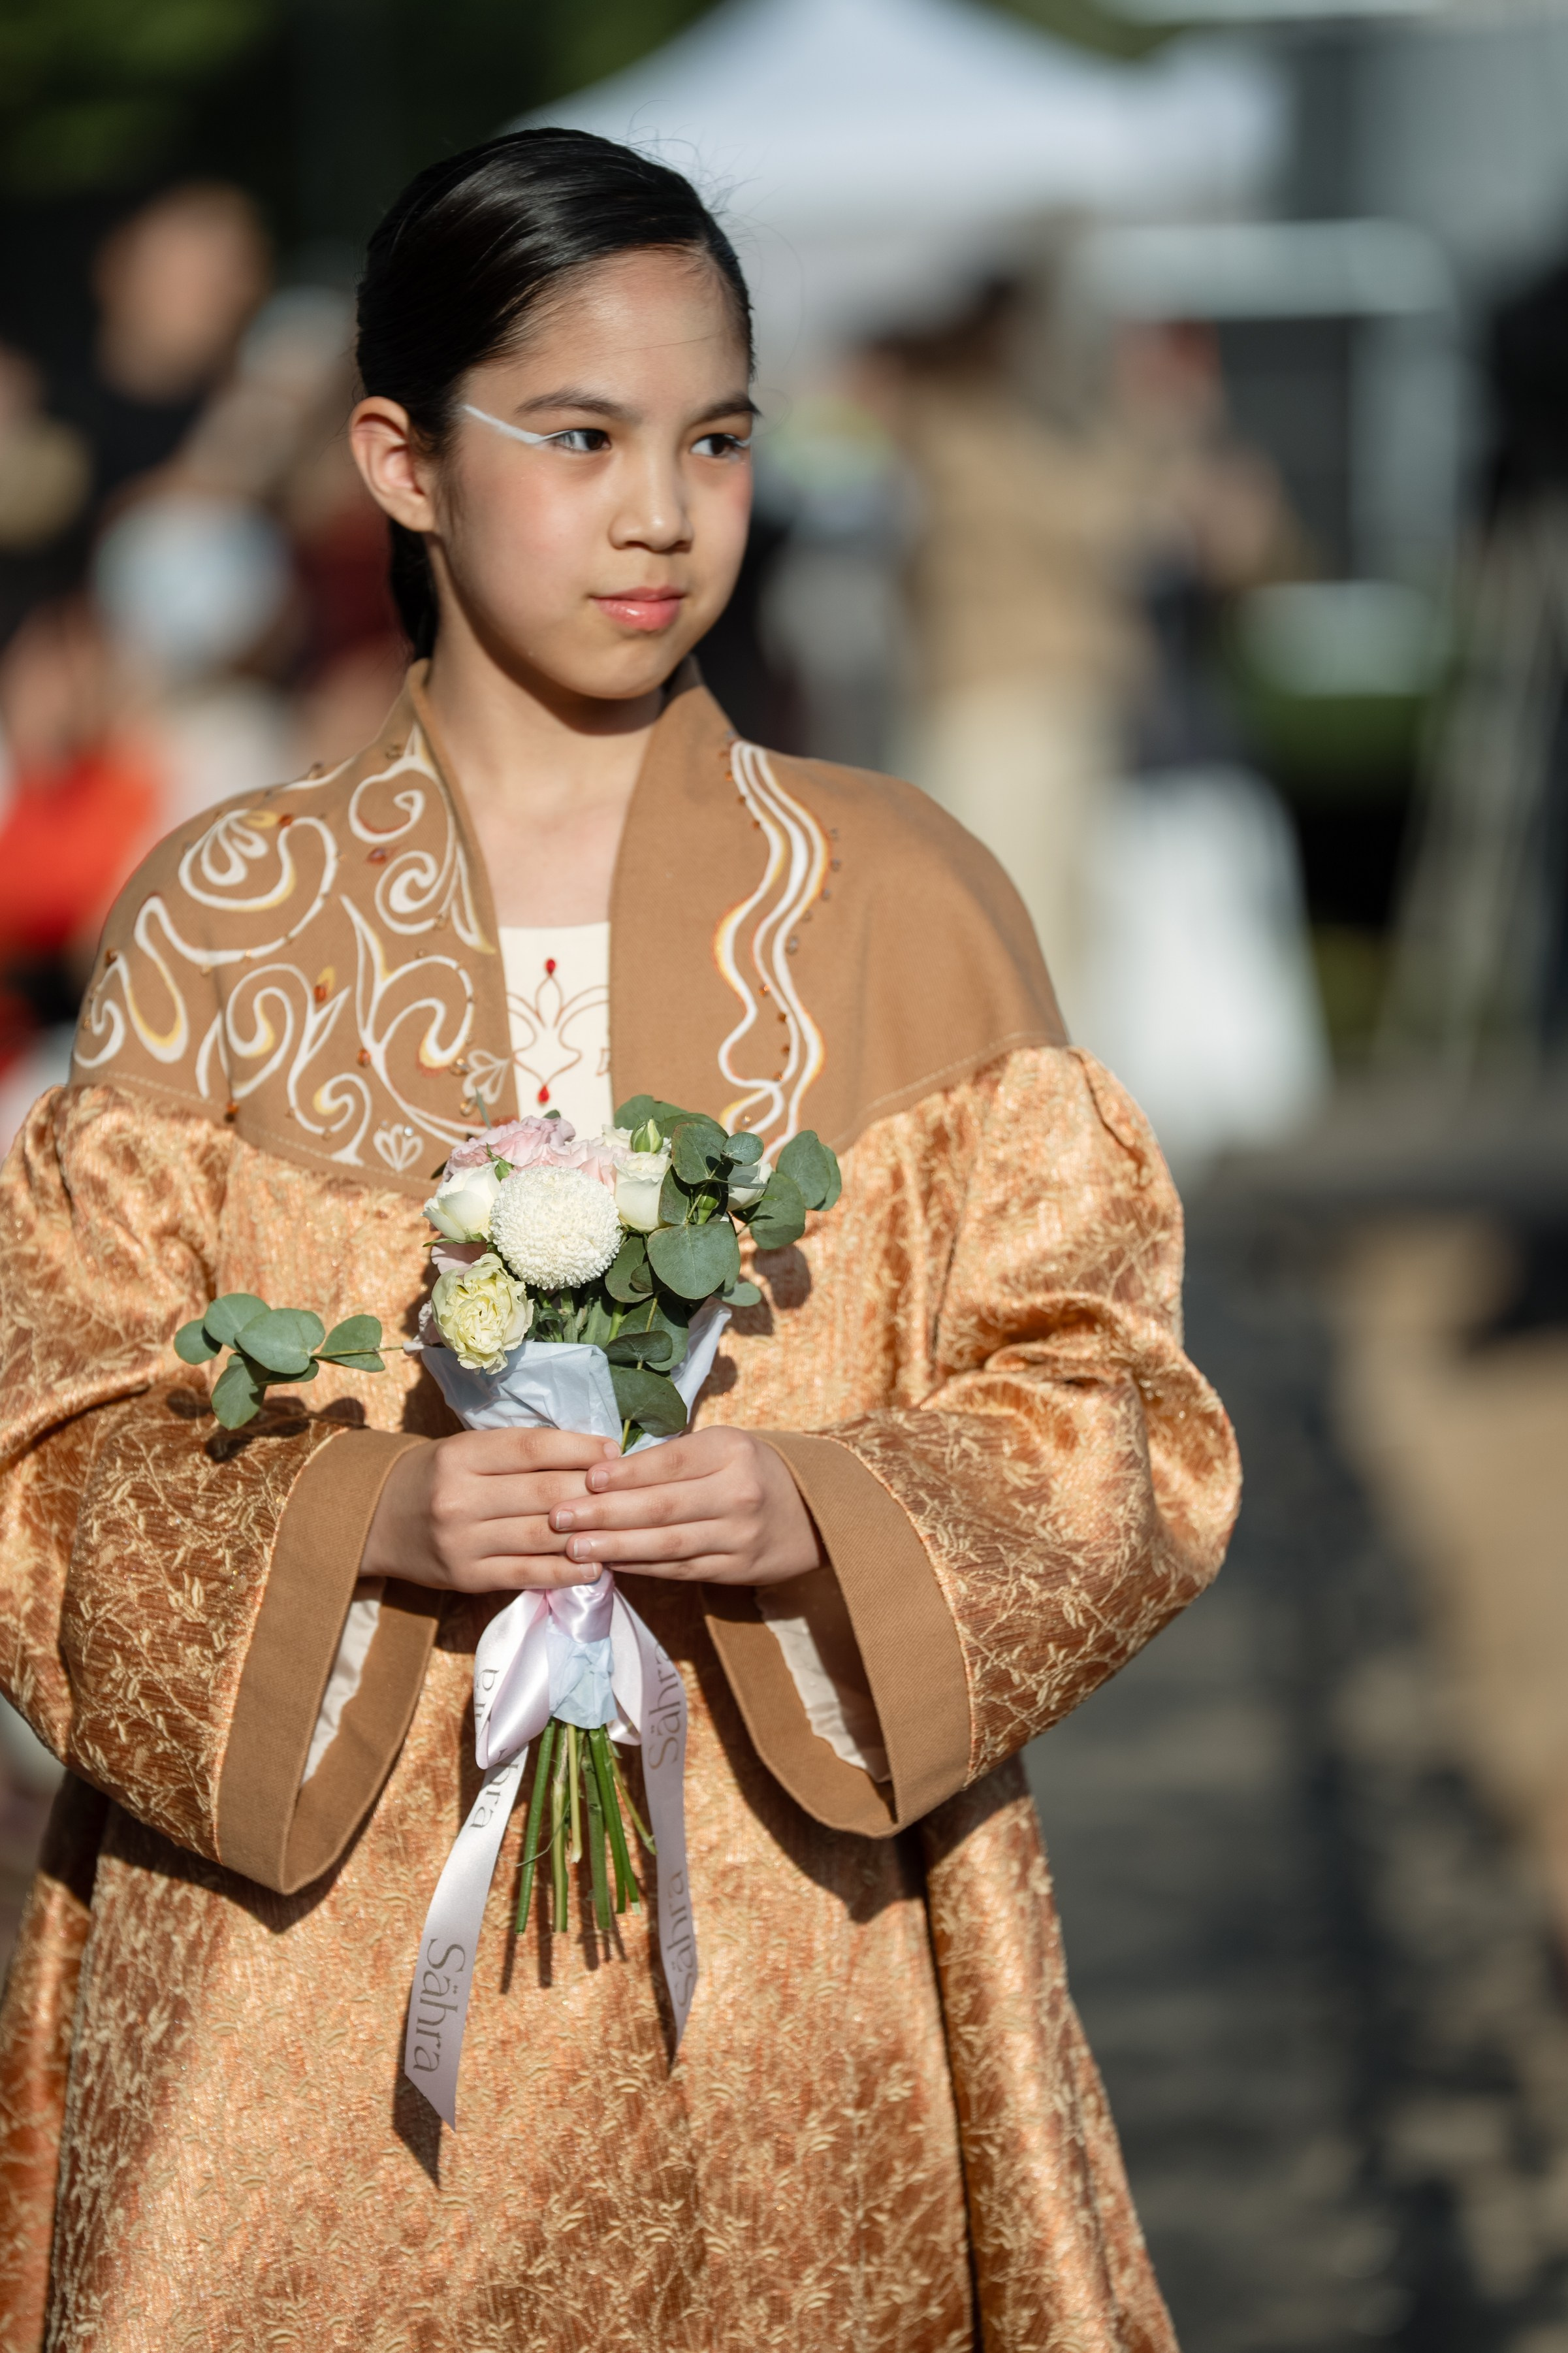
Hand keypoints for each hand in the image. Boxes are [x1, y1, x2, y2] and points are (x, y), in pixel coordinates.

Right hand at [361, 1428, 620, 1592]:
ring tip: (623, 1528)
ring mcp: (462, 1542)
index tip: (613, 1452)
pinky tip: (595, 1566)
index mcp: (461, 1455)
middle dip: (592, 1491)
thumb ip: (519, 1453)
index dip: (579, 1449)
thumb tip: (590, 1455)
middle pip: (543, 1493)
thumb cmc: (436, 1477)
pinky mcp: (466, 1577)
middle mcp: (459, 1498)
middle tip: (628, 1491)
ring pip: (540, 1535)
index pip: (532, 1448)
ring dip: (589, 1533)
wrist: (375, 1519)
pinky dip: (565, 1571)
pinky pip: (526, 1573)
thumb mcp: (467, 1450)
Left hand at [546, 1426, 823, 1586]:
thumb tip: (604, 1472)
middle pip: (662, 1506)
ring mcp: (739, 1535)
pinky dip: (642, 1567)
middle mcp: (738, 1492)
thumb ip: (673, 1457)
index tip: (585, 1479)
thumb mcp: (722, 1447)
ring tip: (574, 1547)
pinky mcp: (736, 1568)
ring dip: (616, 1546)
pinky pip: (680, 1568)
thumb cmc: (750, 1471)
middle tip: (559, 1516)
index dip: (625, 1472)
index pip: (669, 1461)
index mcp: (732, 1451)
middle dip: (605, 1512)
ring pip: (667, 1543)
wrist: (812, 1514)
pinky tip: (611, 1564)